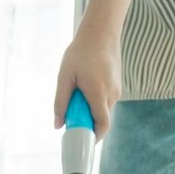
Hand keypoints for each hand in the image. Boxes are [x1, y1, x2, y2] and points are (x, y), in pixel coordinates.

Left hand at [52, 20, 121, 136]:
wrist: (101, 31)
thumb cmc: (81, 52)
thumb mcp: (65, 77)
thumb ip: (60, 102)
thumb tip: (58, 125)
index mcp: (99, 93)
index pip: (102, 125)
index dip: (93, 137)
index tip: (82, 142)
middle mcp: (111, 94)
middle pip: (101, 119)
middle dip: (86, 121)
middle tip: (71, 113)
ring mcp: (116, 89)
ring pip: (103, 109)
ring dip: (89, 109)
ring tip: (77, 91)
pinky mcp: (116, 85)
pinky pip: (105, 100)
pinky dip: (94, 100)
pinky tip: (85, 85)